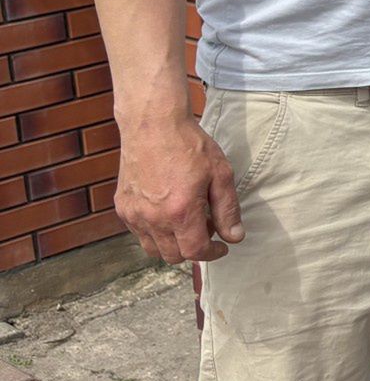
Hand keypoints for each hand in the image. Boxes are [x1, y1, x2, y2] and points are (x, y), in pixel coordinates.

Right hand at [114, 112, 242, 263]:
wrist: (154, 125)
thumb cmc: (190, 146)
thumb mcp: (220, 174)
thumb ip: (228, 210)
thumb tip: (235, 237)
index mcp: (180, 212)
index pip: (195, 252)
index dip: (212, 254)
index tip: (222, 247)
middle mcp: (152, 218)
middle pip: (173, 256)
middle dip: (193, 249)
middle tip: (207, 228)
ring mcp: (133, 214)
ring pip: (153, 249)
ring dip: (172, 244)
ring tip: (187, 221)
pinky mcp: (122, 206)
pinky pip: (139, 233)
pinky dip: (155, 232)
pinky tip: (168, 211)